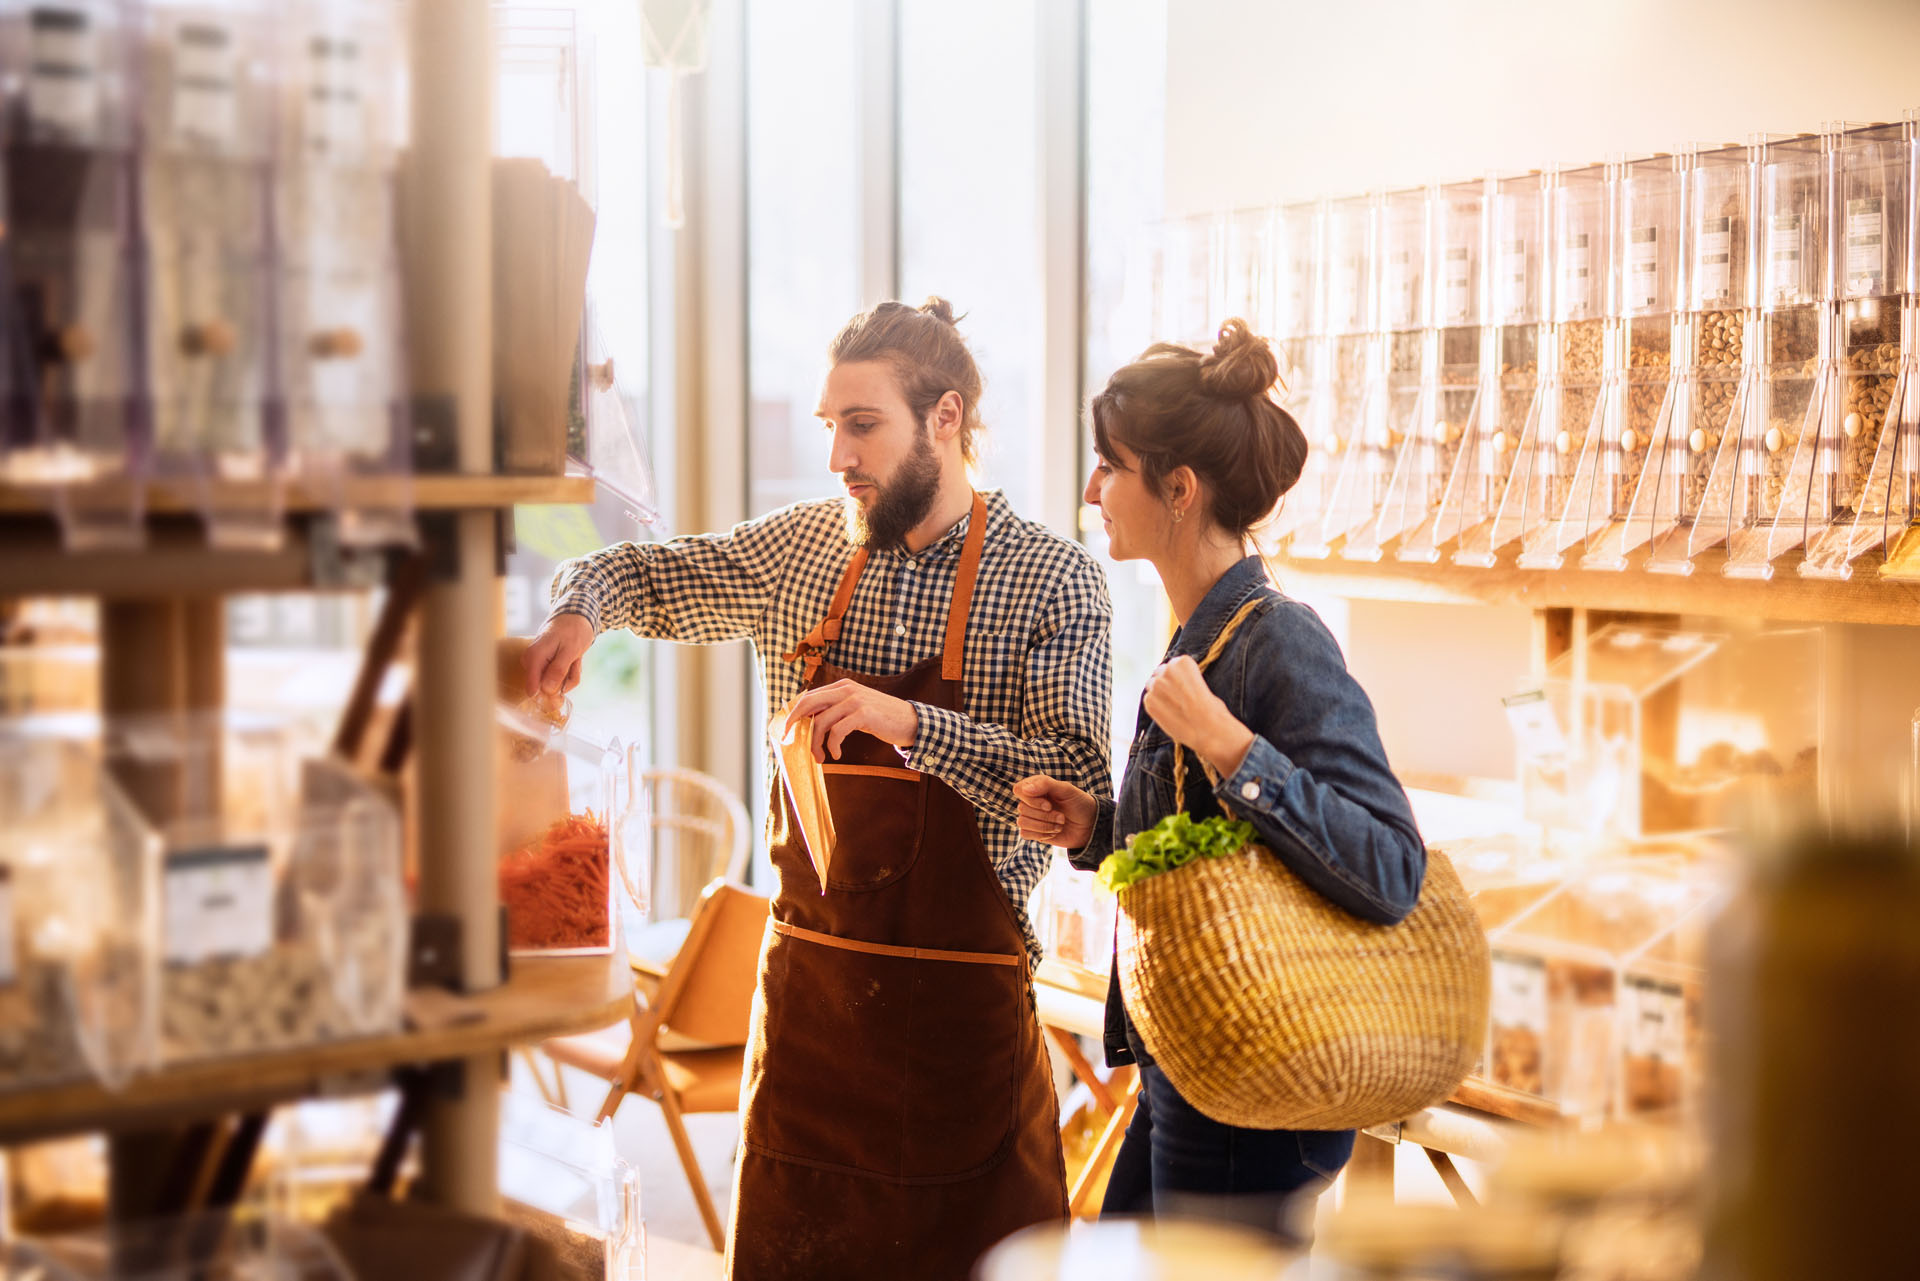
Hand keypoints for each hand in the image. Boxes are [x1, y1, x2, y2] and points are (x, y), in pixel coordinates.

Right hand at [523, 613, 594, 696]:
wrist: (575, 618)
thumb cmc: (573, 631)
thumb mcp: (571, 650)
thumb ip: (558, 670)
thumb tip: (546, 689)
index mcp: (534, 657)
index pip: (532, 687)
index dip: (550, 693)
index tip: (563, 692)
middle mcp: (531, 662)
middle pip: (547, 688)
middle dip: (566, 679)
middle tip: (574, 662)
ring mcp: (538, 665)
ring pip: (556, 684)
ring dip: (571, 674)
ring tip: (574, 658)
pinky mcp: (545, 667)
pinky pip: (560, 679)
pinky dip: (571, 672)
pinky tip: (573, 659)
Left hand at [782, 680, 918, 761]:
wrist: (910, 721)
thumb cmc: (881, 718)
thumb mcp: (855, 709)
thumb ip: (836, 710)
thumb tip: (809, 722)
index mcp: (841, 686)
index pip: (808, 697)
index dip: (794, 714)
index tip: (787, 731)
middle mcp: (846, 689)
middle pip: (808, 704)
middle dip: (793, 723)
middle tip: (789, 740)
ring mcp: (855, 700)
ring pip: (821, 722)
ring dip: (816, 744)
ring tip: (821, 757)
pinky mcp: (863, 714)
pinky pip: (837, 732)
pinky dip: (832, 746)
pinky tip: (837, 754)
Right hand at [1013, 775, 1095, 848]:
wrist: (1090, 826)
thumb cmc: (1079, 804)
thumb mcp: (1066, 789)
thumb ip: (1045, 784)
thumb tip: (1025, 789)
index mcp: (1037, 787)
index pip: (1019, 790)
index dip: (1031, 799)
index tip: (1048, 804)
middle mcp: (1032, 801)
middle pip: (1022, 808)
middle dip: (1045, 816)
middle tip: (1062, 816)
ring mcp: (1032, 817)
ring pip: (1022, 822)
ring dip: (1045, 826)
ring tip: (1060, 824)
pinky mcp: (1034, 832)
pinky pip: (1025, 834)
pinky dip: (1042, 834)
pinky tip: (1054, 832)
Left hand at [1143, 656, 1254, 777]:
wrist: (1208, 728)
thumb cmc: (1212, 709)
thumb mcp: (1202, 685)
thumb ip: (1186, 680)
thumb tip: (1177, 686)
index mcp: (1183, 661)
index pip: (1172, 665)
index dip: (1176, 678)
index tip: (1183, 689)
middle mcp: (1167, 669)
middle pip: (1159, 674)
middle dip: (1165, 685)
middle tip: (1176, 699)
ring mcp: (1156, 684)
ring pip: (1151, 686)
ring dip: (1159, 695)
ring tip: (1173, 708)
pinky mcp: (1149, 701)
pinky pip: (1148, 701)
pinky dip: (1156, 708)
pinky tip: (1169, 715)